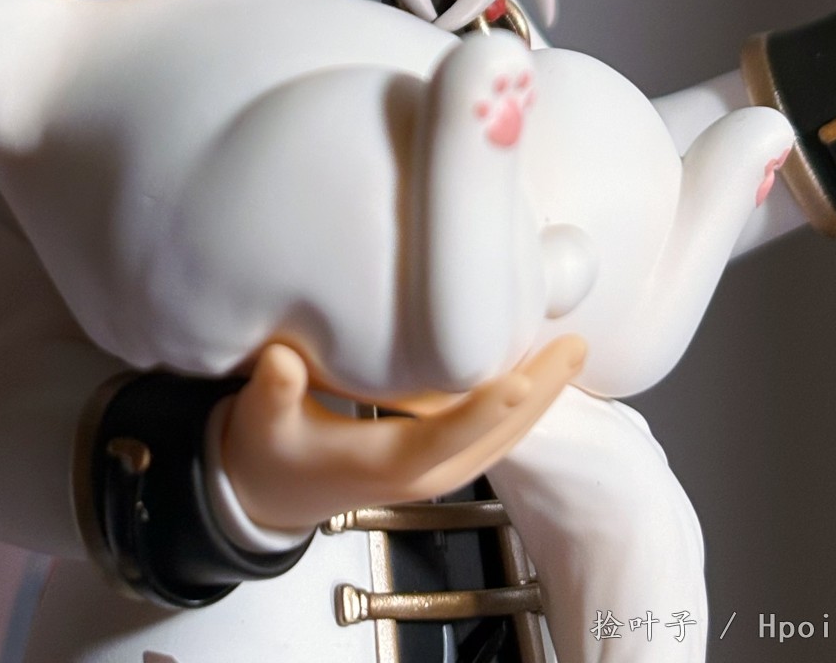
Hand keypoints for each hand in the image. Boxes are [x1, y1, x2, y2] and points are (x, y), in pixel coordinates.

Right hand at [217, 335, 584, 532]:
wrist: (272, 491)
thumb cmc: (269, 452)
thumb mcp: (260, 420)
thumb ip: (272, 391)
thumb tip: (281, 360)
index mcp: (387, 465)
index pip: (447, 436)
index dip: (484, 409)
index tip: (521, 379)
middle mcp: (424, 472)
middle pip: (497, 438)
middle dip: (540, 394)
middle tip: (575, 345)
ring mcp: (436, 469)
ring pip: (504, 439)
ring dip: (540, 398)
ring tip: (570, 351)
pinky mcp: (438, 458)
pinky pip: (493, 435)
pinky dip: (520, 406)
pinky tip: (535, 372)